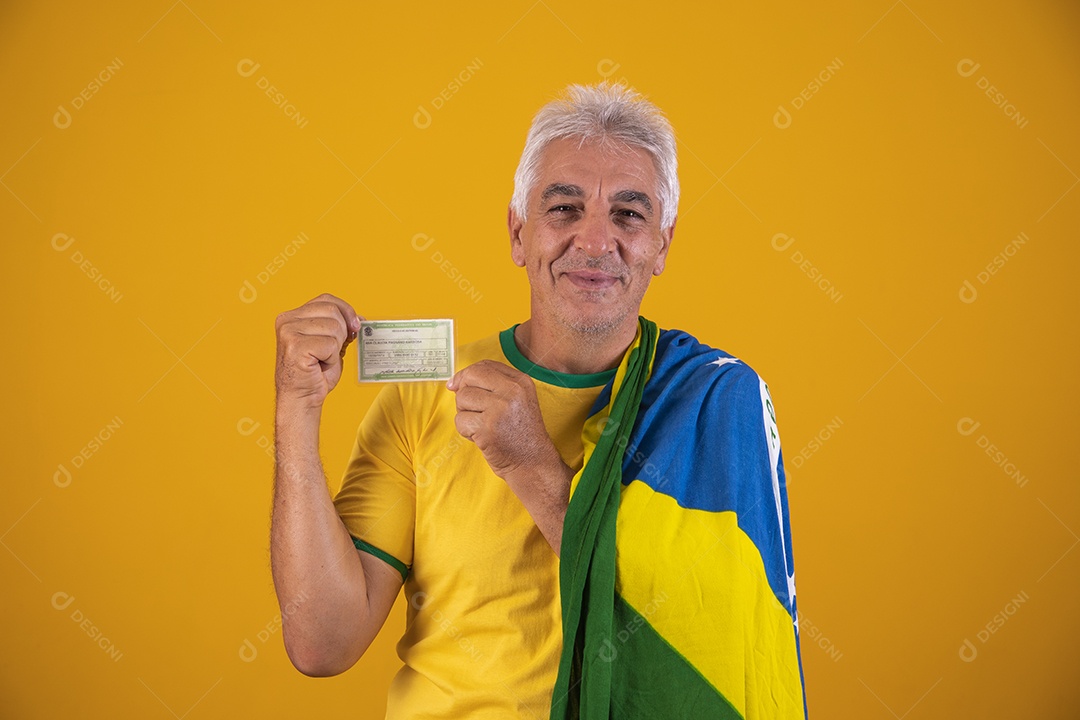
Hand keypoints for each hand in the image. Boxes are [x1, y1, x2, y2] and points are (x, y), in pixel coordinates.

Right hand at [275, 293, 361, 411]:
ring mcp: (289, 332)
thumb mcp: (329, 343)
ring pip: (334, 327)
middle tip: (332, 350)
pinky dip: (331, 358)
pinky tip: (319, 365)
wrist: (302, 397)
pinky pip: (330, 344)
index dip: (346, 310)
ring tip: (322, 359)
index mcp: (292, 315)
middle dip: (342, 332)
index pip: (327, 299)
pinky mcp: (295, 346)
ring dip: (335, 348)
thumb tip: (359, 319)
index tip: (356, 326)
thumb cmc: (315, 373)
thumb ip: (339, 327)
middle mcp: (287, 320)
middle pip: (333, 311)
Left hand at [447, 360, 564, 479]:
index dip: (466, 374)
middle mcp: (512, 391)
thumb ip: (493, 385)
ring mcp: (500, 409)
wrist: (533, 463)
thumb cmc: (520, 433)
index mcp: (521, 381)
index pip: (484, 365)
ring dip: (465, 414)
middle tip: (473, 410)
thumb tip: (454, 382)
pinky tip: (481, 437)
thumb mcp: (518, 400)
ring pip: (462, 399)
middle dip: (464, 393)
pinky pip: (460, 420)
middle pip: (470, 378)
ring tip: (481, 426)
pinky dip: (465, 432)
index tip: (457, 385)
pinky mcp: (488, 428)